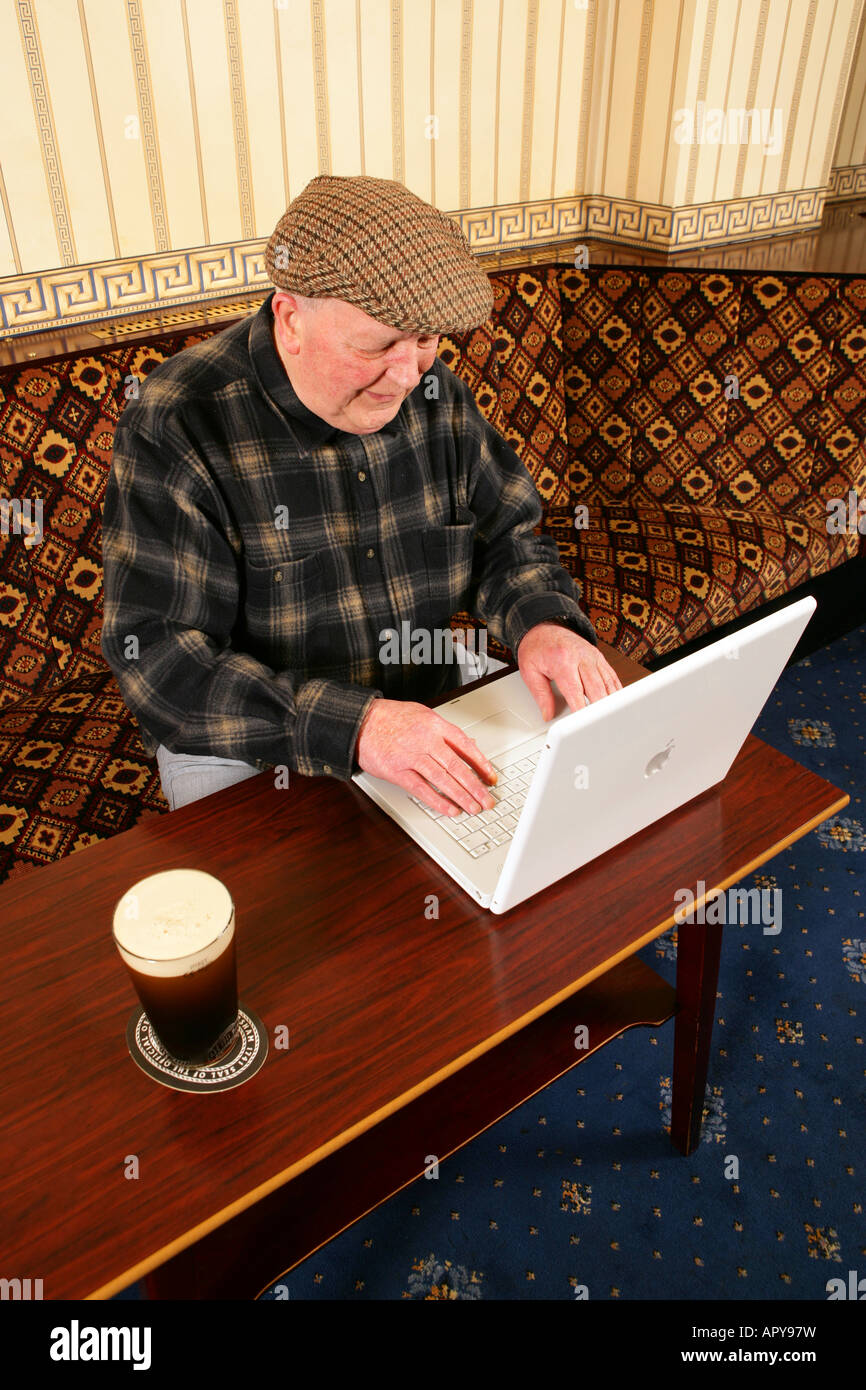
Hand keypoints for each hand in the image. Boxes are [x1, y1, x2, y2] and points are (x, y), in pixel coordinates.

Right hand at [356, 698, 497, 815]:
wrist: (360, 721)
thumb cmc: (390, 717)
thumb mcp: (422, 714)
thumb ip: (444, 731)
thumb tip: (467, 745)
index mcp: (434, 725)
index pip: (465, 746)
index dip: (481, 764)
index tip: (491, 778)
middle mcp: (425, 740)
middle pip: (457, 766)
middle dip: (476, 786)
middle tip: (487, 800)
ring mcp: (411, 757)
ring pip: (443, 779)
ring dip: (461, 796)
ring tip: (474, 808)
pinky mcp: (397, 772)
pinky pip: (422, 789)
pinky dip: (438, 801)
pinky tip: (450, 809)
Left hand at [517, 623, 622, 719]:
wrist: (544, 627)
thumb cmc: (537, 648)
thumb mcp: (530, 671)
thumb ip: (540, 695)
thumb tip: (548, 715)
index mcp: (563, 660)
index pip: (575, 691)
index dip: (581, 710)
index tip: (583, 725)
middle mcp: (581, 657)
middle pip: (597, 688)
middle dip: (600, 710)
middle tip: (601, 727)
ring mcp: (593, 657)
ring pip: (608, 684)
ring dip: (611, 703)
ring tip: (613, 720)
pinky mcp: (599, 658)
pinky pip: (612, 677)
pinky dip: (615, 691)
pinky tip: (616, 704)